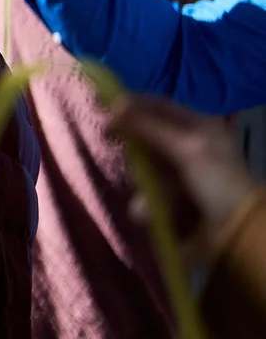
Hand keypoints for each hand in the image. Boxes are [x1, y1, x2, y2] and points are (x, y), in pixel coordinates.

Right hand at [109, 94, 256, 251]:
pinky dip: (147, 205)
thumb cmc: (217, 183)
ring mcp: (180, 175)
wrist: (236, 233)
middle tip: (120, 155)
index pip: (159, 106)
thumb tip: (113, 104)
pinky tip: (153, 214)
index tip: (104, 109)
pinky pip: (147, 194)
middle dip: (134, 151)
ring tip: (150, 202)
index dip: (132, 105)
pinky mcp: (172, 200)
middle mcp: (188, 147)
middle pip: (147, 138)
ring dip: (143, 186)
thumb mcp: (186, 149)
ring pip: (143, 169)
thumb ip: (148, 127)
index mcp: (199, 128)